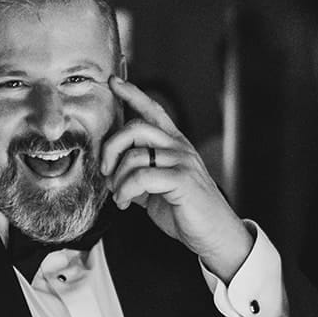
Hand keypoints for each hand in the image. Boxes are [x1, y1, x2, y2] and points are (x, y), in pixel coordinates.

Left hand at [101, 76, 253, 280]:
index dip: (133, 94)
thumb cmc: (185, 211)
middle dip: (111, 147)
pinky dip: (125, 191)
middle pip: (135, 127)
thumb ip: (138, 174)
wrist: (212, 234)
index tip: (113, 82)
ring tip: (118, 196)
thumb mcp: (156, 188)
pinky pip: (140, 176)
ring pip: (134, 155)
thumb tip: (112, 173)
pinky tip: (125, 203)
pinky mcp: (181, 179)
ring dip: (117, 178)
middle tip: (104, 170)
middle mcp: (178, 147)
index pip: (153, 110)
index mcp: (174, 144)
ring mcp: (181, 161)